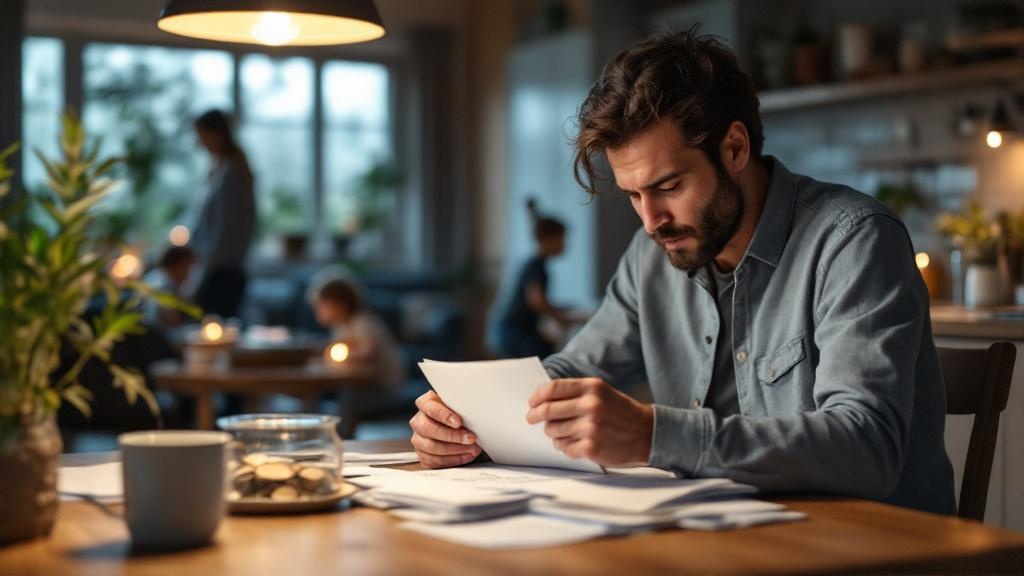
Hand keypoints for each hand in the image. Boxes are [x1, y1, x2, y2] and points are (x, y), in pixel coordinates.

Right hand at [409, 390, 481, 468]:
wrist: (454, 426)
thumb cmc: (457, 414)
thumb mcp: (459, 407)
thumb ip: (462, 409)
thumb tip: (475, 418)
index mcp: (425, 404)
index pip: (430, 408)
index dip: (444, 415)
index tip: (459, 422)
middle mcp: (418, 421)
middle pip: (429, 429)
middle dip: (452, 436)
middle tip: (470, 438)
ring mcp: (418, 439)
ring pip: (431, 446)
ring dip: (455, 449)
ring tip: (472, 448)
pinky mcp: (422, 455)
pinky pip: (434, 460)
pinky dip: (452, 459)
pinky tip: (465, 455)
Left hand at [526, 378, 653, 466]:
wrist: (646, 433)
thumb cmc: (620, 412)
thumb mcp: (602, 393)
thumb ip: (576, 393)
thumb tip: (543, 400)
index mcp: (592, 387)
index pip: (553, 389)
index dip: (537, 396)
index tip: (531, 402)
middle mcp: (590, 405)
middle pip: (548, 410)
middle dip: (535, 416)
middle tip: (531, 418)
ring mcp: (590, 427)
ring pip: (553, 431)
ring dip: (553, 433)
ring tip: (563, 433)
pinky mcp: (591, 447)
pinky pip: (564, 448)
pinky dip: (566, 447)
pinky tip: (576, 444)